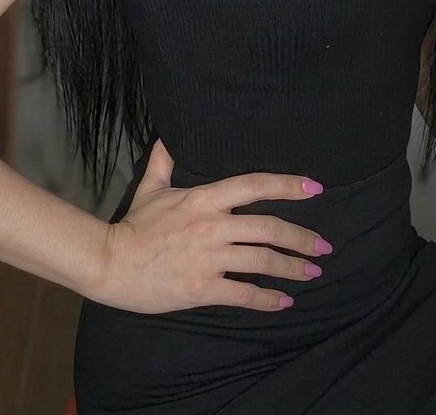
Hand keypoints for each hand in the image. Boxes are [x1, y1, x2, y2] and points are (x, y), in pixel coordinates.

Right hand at [90, 138, 331, 314]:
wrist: (111, 262)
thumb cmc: (134, 225)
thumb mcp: (151, 188)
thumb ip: (165, 160)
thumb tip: (168, 134)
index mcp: (204, 198)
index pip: (254, 185)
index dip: (287, 185)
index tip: (316, 188)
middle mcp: (212, 226)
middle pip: (268, 228)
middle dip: (302, 238)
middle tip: (324, 247)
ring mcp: (209, 258)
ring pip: (262, 261)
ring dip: (292, 268)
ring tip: (312, 273)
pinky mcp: (202, 289)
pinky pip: (243, 293)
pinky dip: (268, 299)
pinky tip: (284, 302)